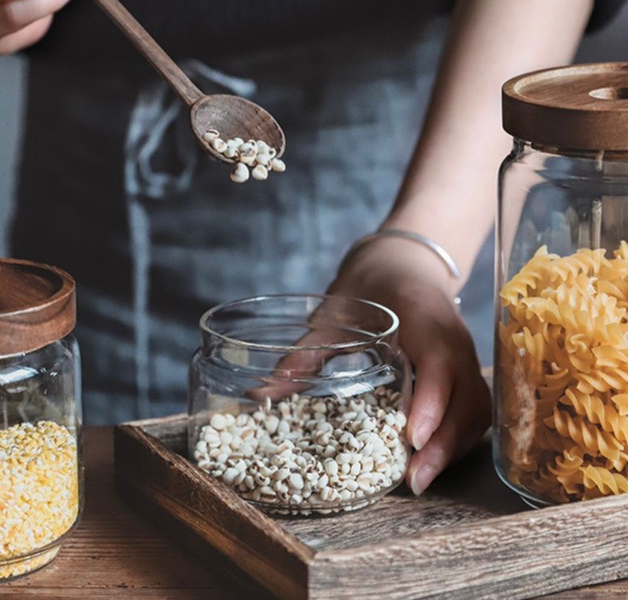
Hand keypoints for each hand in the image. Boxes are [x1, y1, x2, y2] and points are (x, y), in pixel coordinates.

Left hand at [327, 236, 491, 494]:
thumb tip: (265, 393)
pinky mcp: (465, 370)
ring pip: (475, 407)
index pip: (439, 361)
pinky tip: (430, 460)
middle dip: (443, 440)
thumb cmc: (369, 284)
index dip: (432, 400)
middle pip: (466, 394)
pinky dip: (456, 438)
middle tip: (412, 478)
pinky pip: (473, 408)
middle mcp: (454, 336)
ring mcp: (464, 354)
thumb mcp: (333, 311)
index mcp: (423, 314)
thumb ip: (306, 350)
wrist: (403, 262)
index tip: (412, 436)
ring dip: (452, 446)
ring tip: (419, 478)